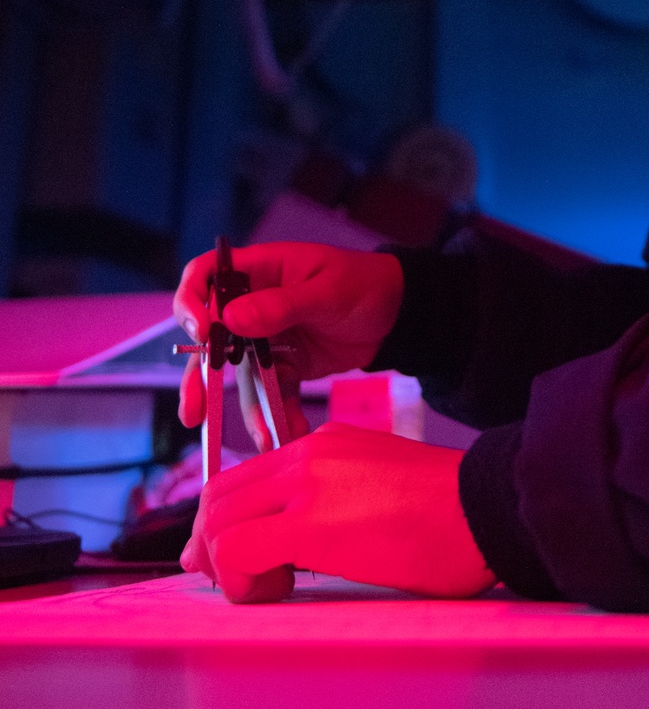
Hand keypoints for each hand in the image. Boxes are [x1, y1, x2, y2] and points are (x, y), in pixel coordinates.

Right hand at [173, 242, 403, 449]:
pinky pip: (271, 390)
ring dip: (244, 406)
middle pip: (211, 336)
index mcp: (260, 271)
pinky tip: (290, 432)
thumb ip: (282, 305)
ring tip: (260, 437)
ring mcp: (267, 337)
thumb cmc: (365, 284)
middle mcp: (254, 303)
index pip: (206, 276)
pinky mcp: (285, 364)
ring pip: (239, 373)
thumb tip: (230, 318)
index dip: (191, 300)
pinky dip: (277, 412)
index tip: (199, 332)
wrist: (397, 314)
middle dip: (200, 375)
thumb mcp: (328, 291)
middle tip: (194, 410)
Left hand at [180, 423, 496, 602]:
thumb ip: (334, 501)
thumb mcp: (378, 488)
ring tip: (264, 589)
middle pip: (219, 494)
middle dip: (210, 544)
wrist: (484, 509)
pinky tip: (274, 592)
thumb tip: (296, 544)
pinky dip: (239, 579)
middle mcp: (307, 454)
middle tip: (231, 581)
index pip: (244, 477)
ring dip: (224, 563)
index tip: (228, 558)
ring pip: (219, 519)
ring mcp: (306, 483)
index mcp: (323, 445)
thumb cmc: (446, 515)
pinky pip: (239, 548)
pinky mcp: (310, 522)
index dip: (222, 522)